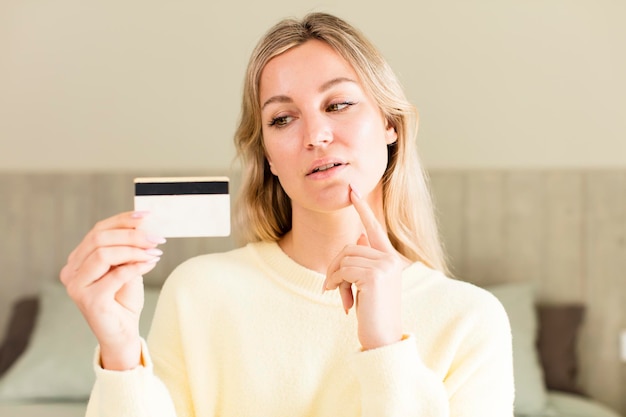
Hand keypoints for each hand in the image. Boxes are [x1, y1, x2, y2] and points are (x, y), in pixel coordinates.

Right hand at [59, 211, 164, 369]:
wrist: (123, 334)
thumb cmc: (124, 301)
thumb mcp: (127, 269)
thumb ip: (128, 250)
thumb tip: (144, 226)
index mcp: (77, 260)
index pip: (98, 230)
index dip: (123, 220)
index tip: (146, 215)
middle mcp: (71, 271)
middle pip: (99, 239)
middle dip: (131, 234)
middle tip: (156, 237)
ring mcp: (76, 286)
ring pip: (104, 254)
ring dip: (134, 249)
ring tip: (155, 251)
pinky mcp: (89, 300)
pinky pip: (115, 275)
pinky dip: (136, 266)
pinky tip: (151, 263)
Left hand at [324, 185, 403, 349]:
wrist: (383, 338)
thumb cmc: (373, 312)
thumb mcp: (368, 283)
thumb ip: (364, 260)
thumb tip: (358, 237)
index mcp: (390, 258)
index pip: (373, 227)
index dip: (362, 209)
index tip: (352, 190)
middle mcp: (391, 258)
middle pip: (348, 247)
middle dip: (335, 268)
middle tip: (332, 289)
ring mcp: (385, 265)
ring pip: (343, 258)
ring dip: (334, 279)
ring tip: (340, 298)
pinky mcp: (375, 274)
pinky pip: (343, 270)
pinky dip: (336, 285)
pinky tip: (345, 303)